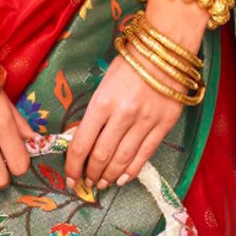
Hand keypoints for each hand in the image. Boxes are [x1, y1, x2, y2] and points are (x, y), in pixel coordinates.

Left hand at [63, 0, 207, 189]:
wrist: (164, 52)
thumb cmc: (129, 65)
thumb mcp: (103, 86)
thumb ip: (94, 114)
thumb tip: (83, 143)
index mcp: (101, 103)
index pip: (81, 144)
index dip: (73, 167)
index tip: (70, 179)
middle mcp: (122, 115)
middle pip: (101, 156)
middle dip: (91, 174)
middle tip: (87, 183)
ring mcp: (145, 122)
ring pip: (122, 160)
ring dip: (109, 176)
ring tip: (102, 183)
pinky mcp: (164, 126)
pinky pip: (145, 155)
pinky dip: (132, 171)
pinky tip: (123, 179)